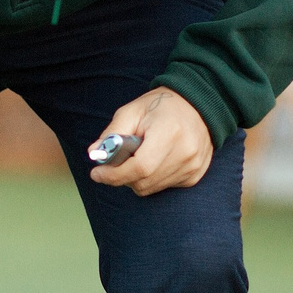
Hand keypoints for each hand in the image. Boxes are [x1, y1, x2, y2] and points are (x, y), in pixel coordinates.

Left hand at [88, 87, 212, 195]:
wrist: (198, 104)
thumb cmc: (161, 106)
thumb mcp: (132, 111)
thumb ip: (112, 133)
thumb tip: (94, 154)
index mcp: (169, 133)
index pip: (139, 167)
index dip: (115, 175)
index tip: (97, 173)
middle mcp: (185, 153)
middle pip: (143, 182)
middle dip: (122, 176)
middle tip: (117, 162)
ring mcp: (192, 166)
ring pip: (151, 188)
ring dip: (137, 178)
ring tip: (139, 156)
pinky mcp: (195, 174)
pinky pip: (164, 186)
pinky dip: (152, 178)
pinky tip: (156, 160)